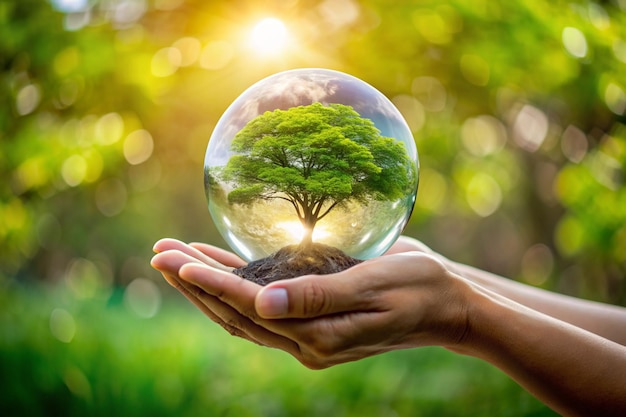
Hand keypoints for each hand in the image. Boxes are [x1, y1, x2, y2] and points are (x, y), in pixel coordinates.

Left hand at [151, 238, 471, 368]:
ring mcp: (307, 334)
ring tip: (174, 256)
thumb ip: (318, 296)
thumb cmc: (418, 288)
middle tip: (158, 252)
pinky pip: (263, 305)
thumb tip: (262, 303)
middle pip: (236, 313)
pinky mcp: (312, 319)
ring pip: (242, 312)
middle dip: (195, 282)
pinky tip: (216, 265)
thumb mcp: (373, 286)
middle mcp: (306, 341)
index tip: (177, 261)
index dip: (212, 283)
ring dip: (207, 285)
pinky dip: (235, 285)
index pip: (251, 308)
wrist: (444, 305)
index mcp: (319, 337)